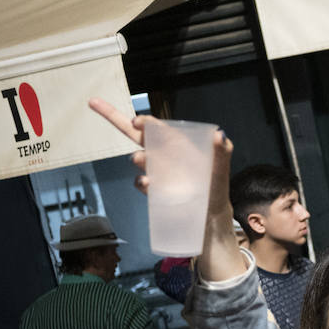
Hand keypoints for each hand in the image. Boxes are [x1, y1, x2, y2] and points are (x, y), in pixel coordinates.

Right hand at [88, 98, 242, 281]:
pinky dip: (142, 182)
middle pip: (134, 135)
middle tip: (106, 111)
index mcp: (176, 144)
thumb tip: (220, 134)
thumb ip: (222, 151)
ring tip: (142, 160)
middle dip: (114, 118)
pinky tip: (147, 183)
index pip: (156, 127)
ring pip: (140, 159)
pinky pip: (142, 184)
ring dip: (139, 158)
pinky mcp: (155, 191)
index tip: (137, 122)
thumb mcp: (220, 168)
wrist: (211, 217)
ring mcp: (156, 173)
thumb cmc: (215, 187)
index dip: (144, 121)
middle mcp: (162, 155)